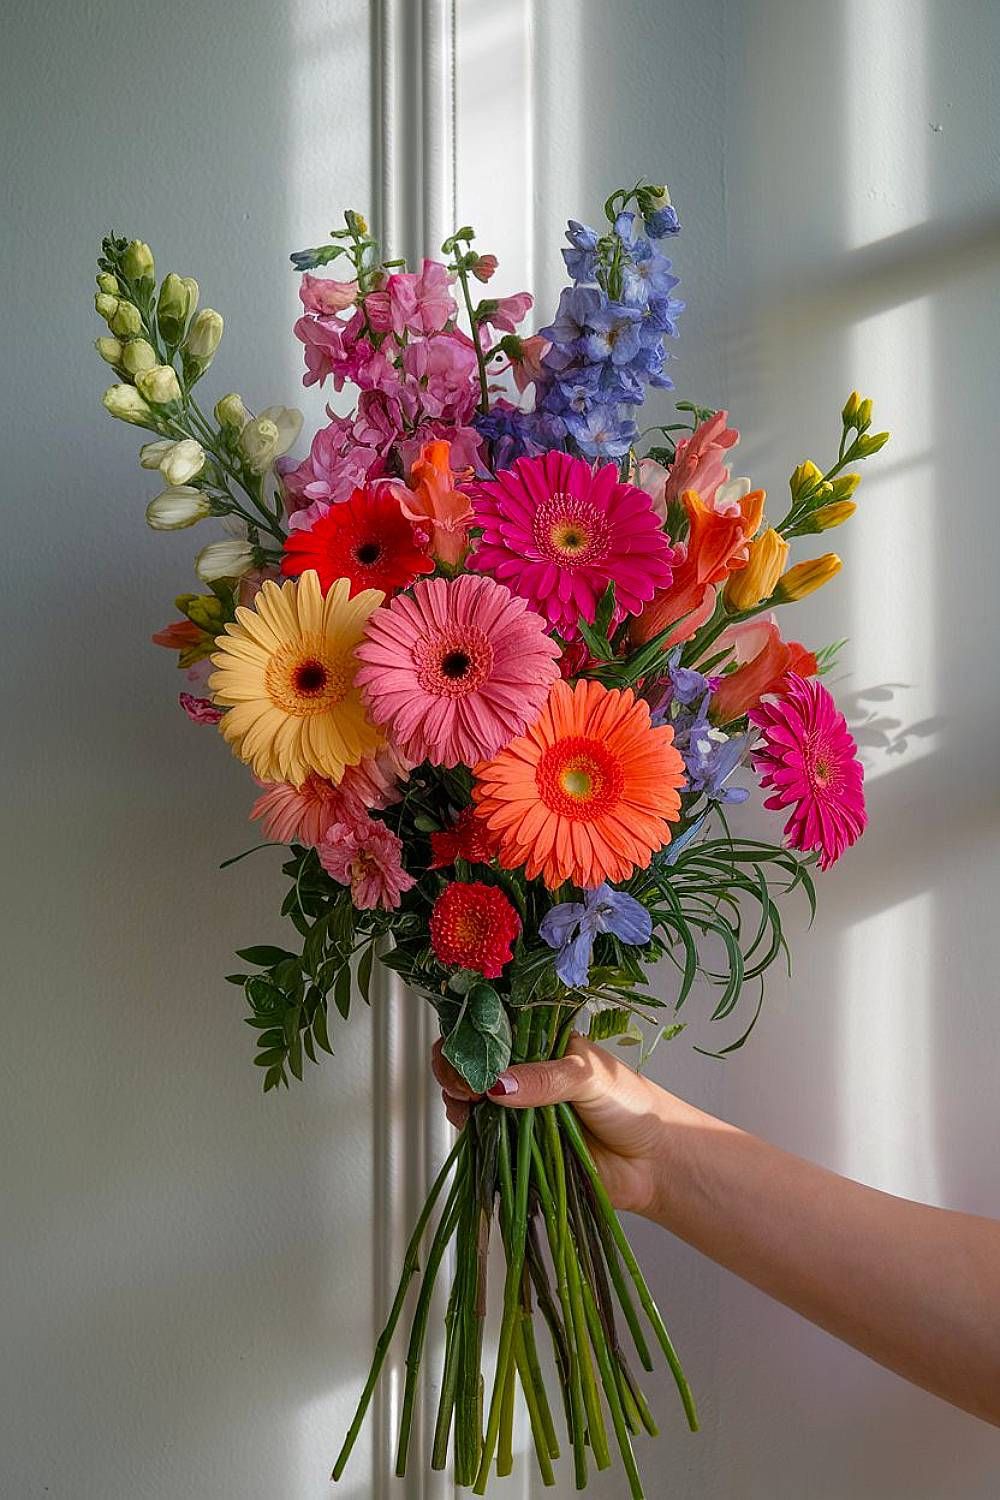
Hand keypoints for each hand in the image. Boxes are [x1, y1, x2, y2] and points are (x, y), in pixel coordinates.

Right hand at [431, 1033, 674, 1216]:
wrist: (654, 1163)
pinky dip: (472, 1135)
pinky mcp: (518, 1149)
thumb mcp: (589, 1077)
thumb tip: (498, 1082)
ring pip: (471, 1101)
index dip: (470, 1037)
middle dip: (457, 1069)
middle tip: (464, 1083)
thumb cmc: (633, 1106)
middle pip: (473, 1065)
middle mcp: (525, 1076)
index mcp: (541, 1045)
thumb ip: (545, 1079)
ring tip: (468, 1105)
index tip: (463, 1051)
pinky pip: (484, 1140)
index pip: (493, 1031)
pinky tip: (473, 1130)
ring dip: (459, 1101)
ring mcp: (518, 1112)